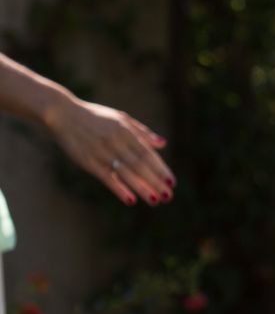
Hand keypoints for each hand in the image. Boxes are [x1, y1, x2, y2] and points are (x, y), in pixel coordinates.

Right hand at [44, 95, 175, 206]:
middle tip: (169, 196)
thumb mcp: (120, 118)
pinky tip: (131, 200)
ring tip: (156, 200)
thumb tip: (163, 144)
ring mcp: (102, 152)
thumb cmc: (95, 117)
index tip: (171, 182)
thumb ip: (142, 132)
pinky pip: (107, 178)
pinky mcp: (88, 162)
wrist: (63, 114)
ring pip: (126, 173)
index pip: (147, 153)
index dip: (160, 168)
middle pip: (139, 165)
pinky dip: (119, 189)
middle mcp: (116, 142)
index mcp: (125, 131)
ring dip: (142, 188)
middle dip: (155, 182)